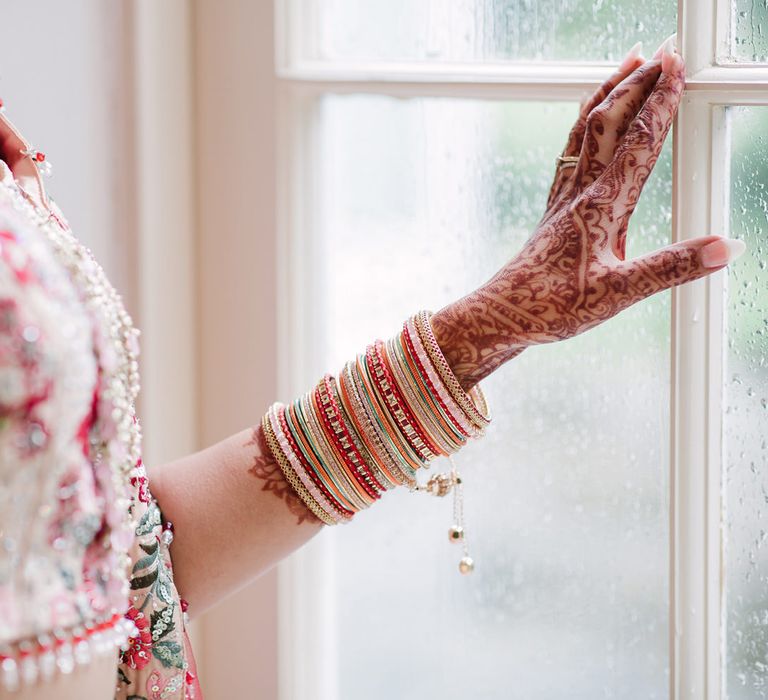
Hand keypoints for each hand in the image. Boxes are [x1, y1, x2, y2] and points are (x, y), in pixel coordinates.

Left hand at [432, 36, 745, 390]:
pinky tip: (588, 122)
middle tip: (662, 52)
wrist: (503, 313)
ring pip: (584, 130)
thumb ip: (672, 268)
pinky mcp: (554, 207)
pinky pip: (570, 151)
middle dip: (637, 83)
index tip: (678, 67)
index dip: (660, 101)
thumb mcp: (620, 294)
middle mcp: (580, 192)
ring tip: (627, 64)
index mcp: (602, 206)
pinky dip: (584, 123)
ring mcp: (563, 196)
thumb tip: (726, 247)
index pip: (638, 142)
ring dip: (609, 93)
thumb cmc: (554, 307)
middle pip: (608, 122)